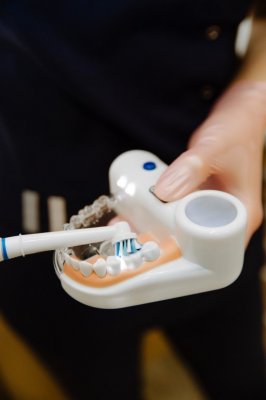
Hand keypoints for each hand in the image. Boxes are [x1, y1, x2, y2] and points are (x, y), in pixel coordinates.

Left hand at [154, 81, 265, 244]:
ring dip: (158, 229)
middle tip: (138, 241)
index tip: (162, 251)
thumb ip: (191, 168)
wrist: (237, 118)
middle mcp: (227, 218)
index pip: (217, 250)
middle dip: (166, 244)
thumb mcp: (214, 147)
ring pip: (183, 229)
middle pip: (195, 244)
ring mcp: (212, 210)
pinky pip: (176, 212)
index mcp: (242, 215)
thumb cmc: (237, 131)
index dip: (188, 254)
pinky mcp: (198, 202)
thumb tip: (164, 192)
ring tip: (131, 228)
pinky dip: (159, 211)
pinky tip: (138, 210)